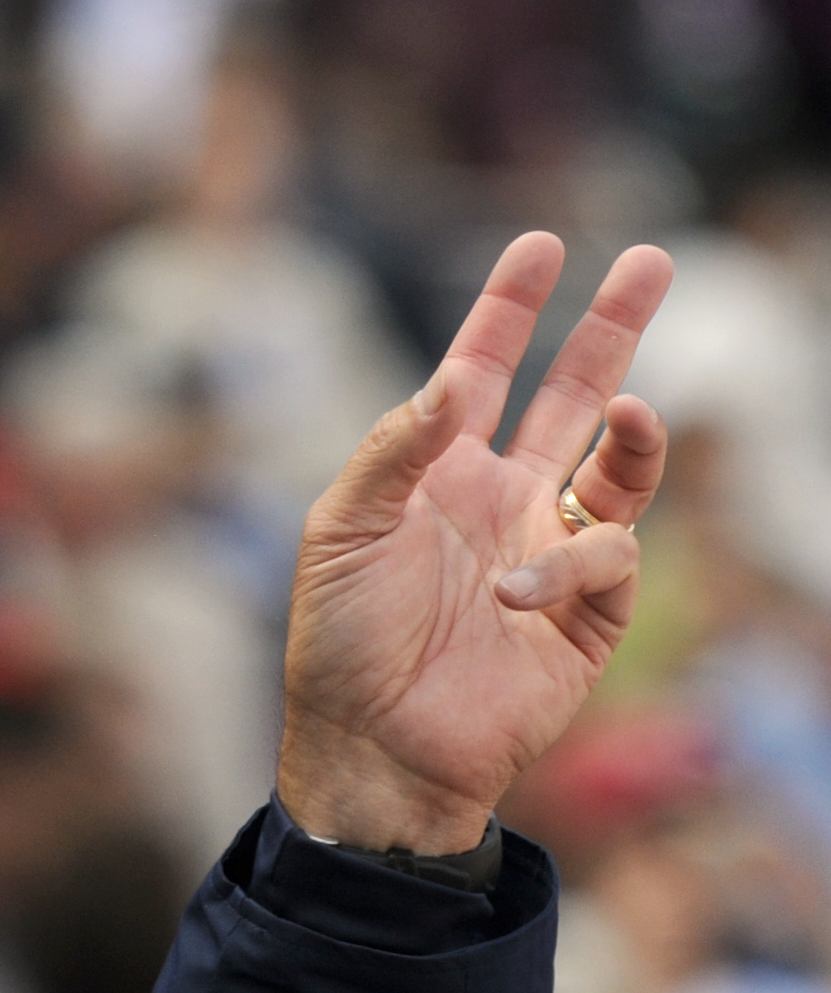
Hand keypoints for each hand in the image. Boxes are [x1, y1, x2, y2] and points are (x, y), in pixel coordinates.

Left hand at [279, 232, 672, 852]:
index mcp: (437, 473)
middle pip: (574, 394)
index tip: (541, 245)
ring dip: (633, 430)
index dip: (509, 309)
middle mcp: (502, 499)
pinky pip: (610, 553)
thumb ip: (394, 450)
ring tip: (628, 411)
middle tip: (652, 260)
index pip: (480, 371)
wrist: (372, 747)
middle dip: (612, 328)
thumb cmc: (339, 643)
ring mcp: (550, 550)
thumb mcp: (340, 533)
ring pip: (621, 464)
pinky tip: (517, 594)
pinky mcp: (588, 611)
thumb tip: (454, 375)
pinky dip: (571, 564)